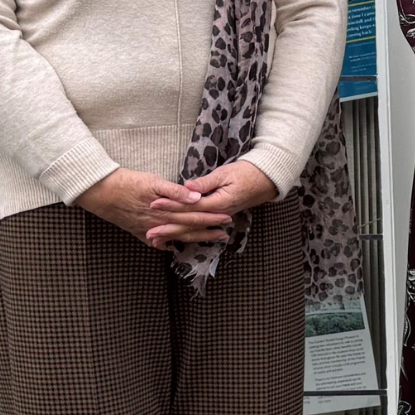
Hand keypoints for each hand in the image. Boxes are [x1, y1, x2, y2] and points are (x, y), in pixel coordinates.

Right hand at [75, 168, 230, 249]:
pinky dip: (168, 245)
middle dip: (208, 231)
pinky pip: (158, 242)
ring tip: (209, 240)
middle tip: (225, 233)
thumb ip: (176, 191)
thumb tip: (196, 198)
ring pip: (177, 237)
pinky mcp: (140, 232)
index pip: (194, 214)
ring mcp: (150, 230)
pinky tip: (175, 248)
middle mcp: (160, 223)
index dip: (211, 217)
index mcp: (166, 210)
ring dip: (194, 238)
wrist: (102, 192)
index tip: (226, 217)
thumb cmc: (129, 182)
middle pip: (189, 228)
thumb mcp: (154, 181)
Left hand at [146, 160, 279, 248]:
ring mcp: (218, 219)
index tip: (154, 204)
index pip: (190, 206)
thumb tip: (187, 186)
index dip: (171, 205)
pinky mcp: (218, 218)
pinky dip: (185, 234)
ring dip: (174, 235)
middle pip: (189, 224)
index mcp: (219, 203)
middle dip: (168, 228)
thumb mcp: (226, 173)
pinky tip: (173, 239)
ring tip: (156, 241)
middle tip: (149, 233)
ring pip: (193, 230)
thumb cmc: (246, 173)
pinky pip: (199, 229)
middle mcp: (218, 215)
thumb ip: (205, 182)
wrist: (265, 181)